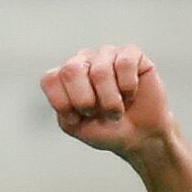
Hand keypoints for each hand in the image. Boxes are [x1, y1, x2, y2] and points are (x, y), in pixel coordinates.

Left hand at [42, 44, 177, 164]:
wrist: (140, 137)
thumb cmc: (107, 130)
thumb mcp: (75, 126)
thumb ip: (61, 105)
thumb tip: (68, 76)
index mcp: (64, 76)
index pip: (51, 80)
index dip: (64, 104)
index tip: (78, 118)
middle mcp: (82, 60)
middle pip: (71, 70)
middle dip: (85, 101)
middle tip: (98, 113)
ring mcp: (106, 54)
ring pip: (100, 71)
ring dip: (111, 101)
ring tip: (117, 110)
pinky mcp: (131, 54)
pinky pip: (124, 64)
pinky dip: (128, 87)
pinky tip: (131, 95)